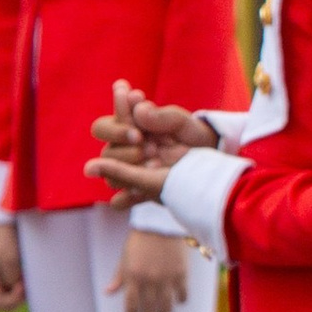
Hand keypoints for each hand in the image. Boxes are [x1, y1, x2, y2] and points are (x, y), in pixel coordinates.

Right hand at [0, 222, 24, 311]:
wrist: (3, 221)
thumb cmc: (6, 237)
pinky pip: (11, 287)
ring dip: (20, 291)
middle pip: (3, 303)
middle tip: (27, 282)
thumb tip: (18, 292)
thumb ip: (13, 278)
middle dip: (18, 297)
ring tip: (27, 276)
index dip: (14, 300)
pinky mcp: (2, 273)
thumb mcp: (10, 258)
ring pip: (8, 296)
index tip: (24, 285)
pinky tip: (26, 274)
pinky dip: (20, 285)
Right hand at [88, 83, 216, 202]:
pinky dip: (126, 198)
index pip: (101, 128)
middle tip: (152, 147)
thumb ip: (162, 115)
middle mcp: (122, 152)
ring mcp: (130, 174)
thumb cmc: (191, 134)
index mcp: (125, 130)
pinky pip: (122, 201)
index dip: (115, 129)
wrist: (209, 159)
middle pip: (106, 153)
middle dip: (126, 152)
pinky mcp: (140, 193)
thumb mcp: (182, 122)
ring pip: (111, 177)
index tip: (138, 128)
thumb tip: (139, 111)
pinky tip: (138, 193)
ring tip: (156, 164)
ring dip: (129, 171)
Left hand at [108, 225, 193, 311]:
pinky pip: (182, 295)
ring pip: (166, 306)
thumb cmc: (139, 240)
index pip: (130, 305)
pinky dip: (181, 300)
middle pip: (149, 309)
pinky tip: (178, 300)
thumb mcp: (124, 257)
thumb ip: (118, 276)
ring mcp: (166, 278)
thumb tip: (108, 292)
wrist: (160, 224)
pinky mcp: (181, 274)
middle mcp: (149, 280)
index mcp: (133, 276)